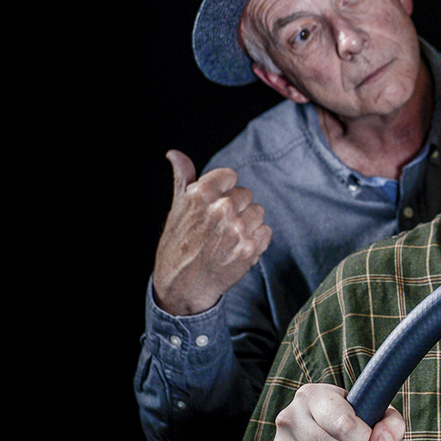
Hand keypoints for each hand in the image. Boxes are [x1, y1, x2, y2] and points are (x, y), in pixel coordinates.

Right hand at [153, 149, 271, 315]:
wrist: (182, 287)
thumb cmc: (178, 245)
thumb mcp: (176, 209)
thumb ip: (182, 177)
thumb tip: (174, 153)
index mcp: (201, 195)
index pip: (230, 175)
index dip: (224, 189)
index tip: (216, 202)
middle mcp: (221, 209)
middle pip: (245, 193)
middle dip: (235, 207)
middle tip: (219, 225)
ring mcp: (237, 230)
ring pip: (257, 211)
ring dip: (247, 222)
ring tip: (229, 237)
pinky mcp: (250, 249)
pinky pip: (265, 231)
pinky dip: (256, 239)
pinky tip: (238, 247)